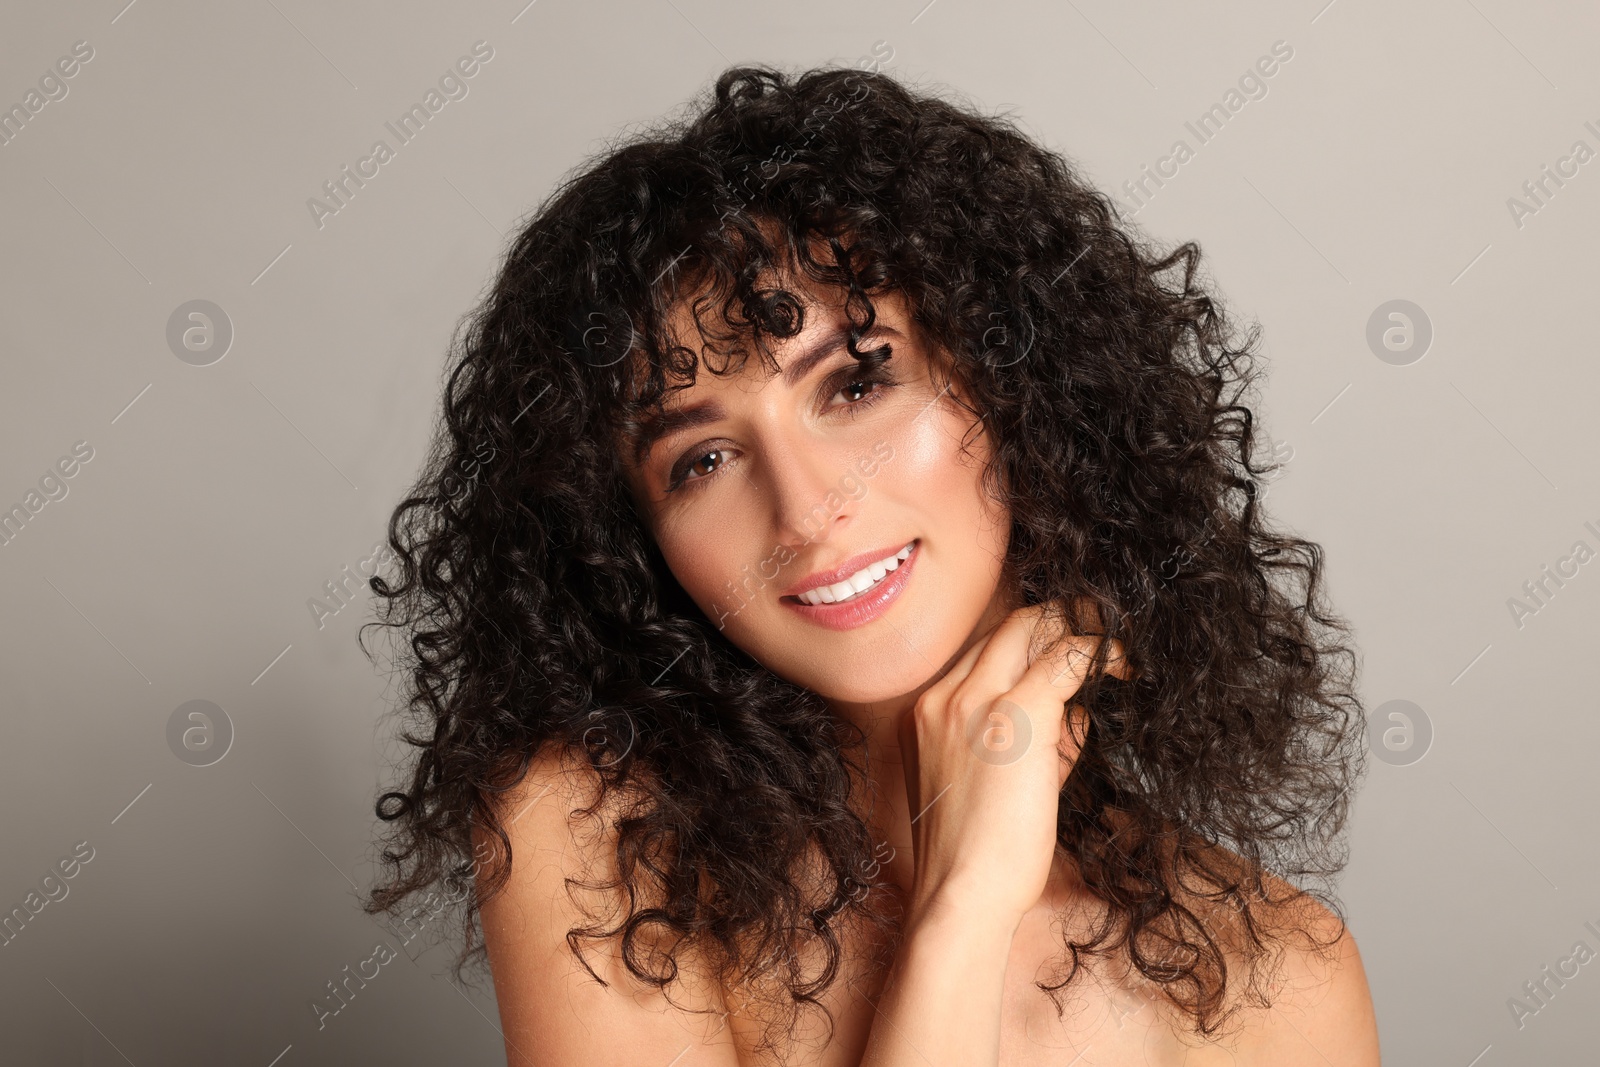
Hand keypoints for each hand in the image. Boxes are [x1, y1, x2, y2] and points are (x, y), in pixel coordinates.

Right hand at [896, 600, 1130, 926]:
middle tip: (1095, 626)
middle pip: (1004, 629)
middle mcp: (944, 698)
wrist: (962, 893)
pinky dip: (1097, 651)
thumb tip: (1074, 714)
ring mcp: (975, 702)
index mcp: (927, 713)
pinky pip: (1065, 658)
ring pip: (1030, 629)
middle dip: (1054, 620)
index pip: (983, 654)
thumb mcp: (992, 786)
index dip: (1030, 646)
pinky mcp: (1016, 715)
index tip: (1064, 649)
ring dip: (1076, 628)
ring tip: (1113, 642)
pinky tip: (1123, 660)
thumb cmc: (976, 857)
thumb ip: (1027, 743)